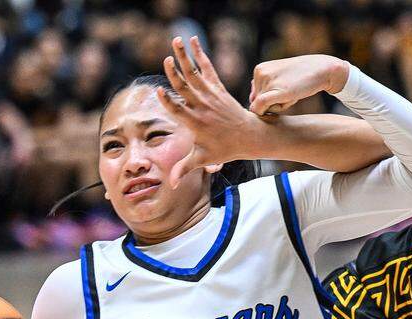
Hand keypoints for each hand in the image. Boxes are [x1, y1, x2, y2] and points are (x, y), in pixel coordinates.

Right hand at [158, 36, 263, 188]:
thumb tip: (170, 186)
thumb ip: (185, 169)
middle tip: (168, 59)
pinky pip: (208, 69)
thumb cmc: (225, 148)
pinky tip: (193, 42)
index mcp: (195, 123)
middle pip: (186, 87)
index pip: (179, 111)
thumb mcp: (204, 158)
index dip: (169, 102)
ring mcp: (211, 96)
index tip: (161, 92)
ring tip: (176, 40)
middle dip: (176, 73)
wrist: (251, 136)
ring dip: (185, 56)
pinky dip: (201, 55)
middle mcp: (203, 107)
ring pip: (195, 73)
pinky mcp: (218, 88)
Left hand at [248, 54, 349, 115]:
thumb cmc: (301, 77)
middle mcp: (259, 74)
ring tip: (292, 93)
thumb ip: (265, 88)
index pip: (255, 94)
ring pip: (261, 107)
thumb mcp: (280, 78)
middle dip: (272, 104)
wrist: (320, 68)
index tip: (283, 95)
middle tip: (289, 93)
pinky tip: (288, 102)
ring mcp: (267, 82)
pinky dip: (265, 112)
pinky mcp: (276, 91)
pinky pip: (260, 107)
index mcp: (259, 70)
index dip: (268, 101)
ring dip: (277, 107)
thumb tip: (252, 105)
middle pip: (257, 101)